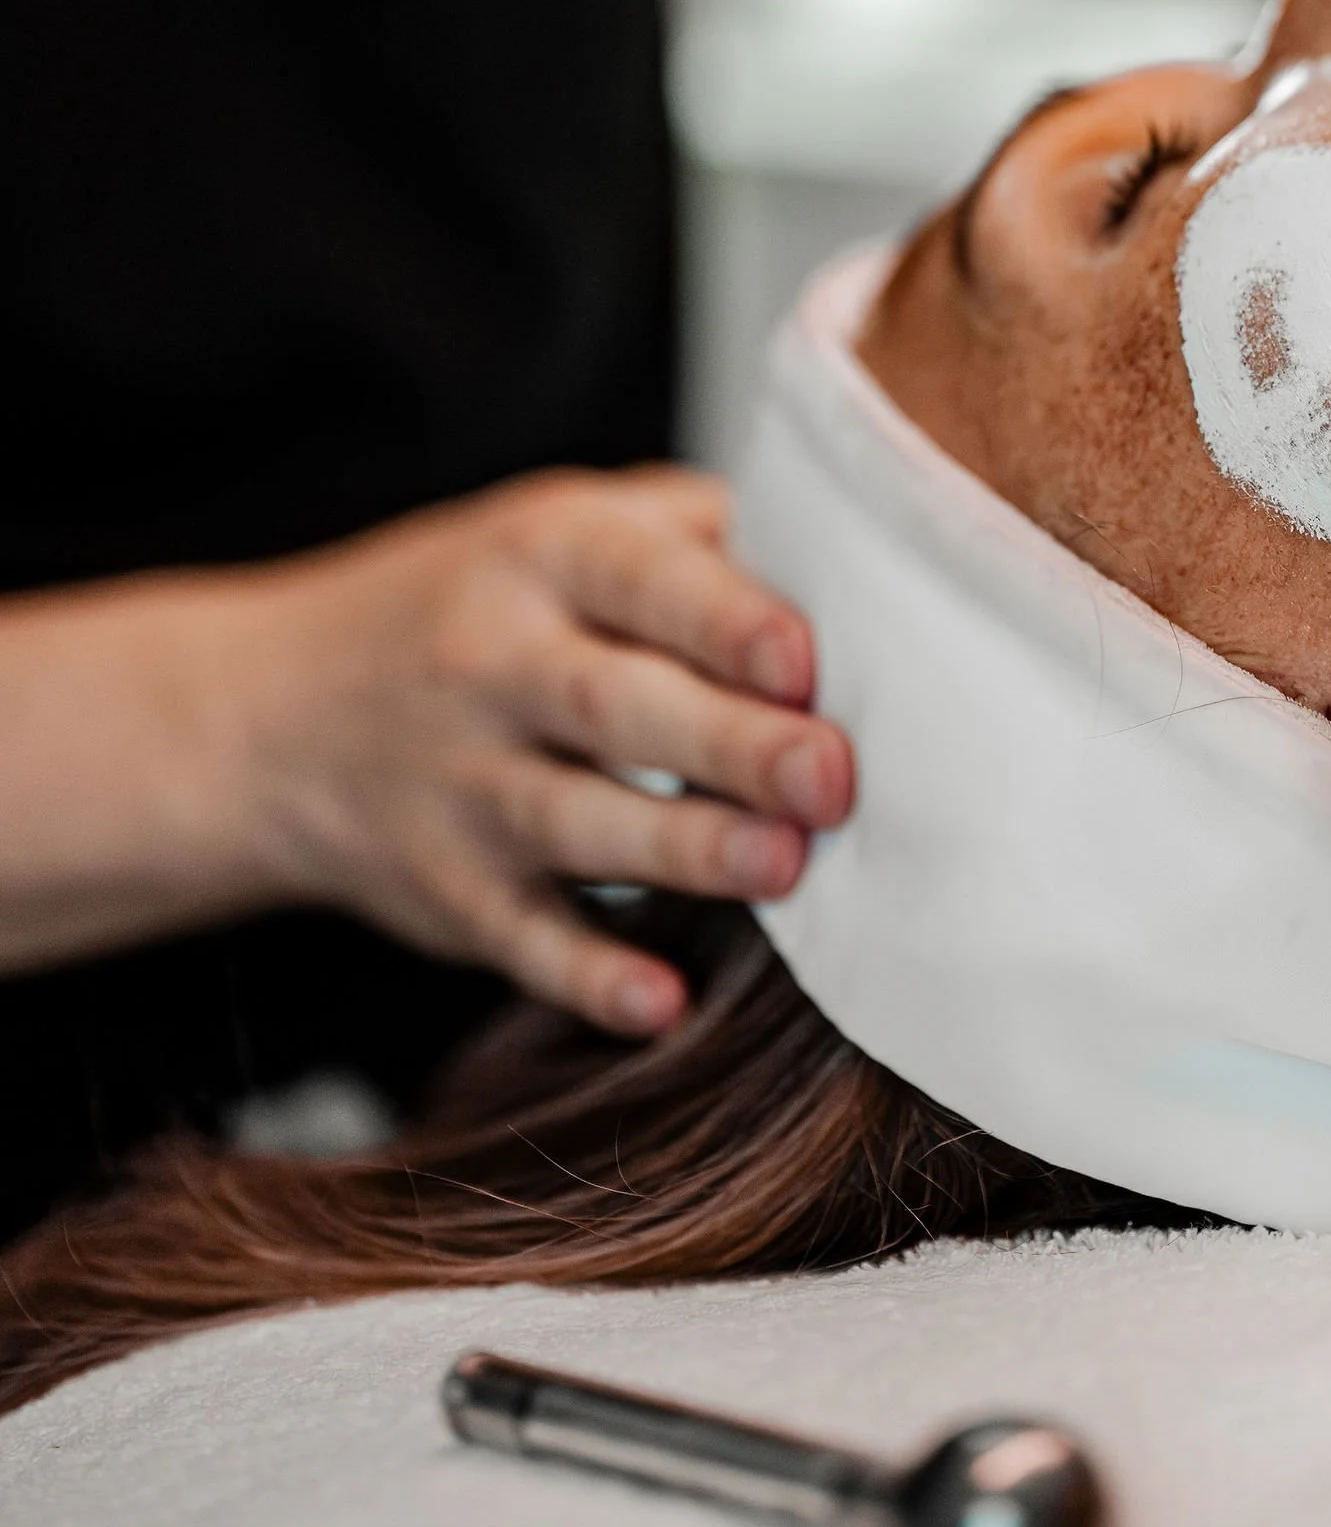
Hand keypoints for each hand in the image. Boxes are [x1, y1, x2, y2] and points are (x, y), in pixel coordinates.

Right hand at [227, 466, 850, 1036]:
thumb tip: (863, 568)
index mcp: (542, 554)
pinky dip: (588, 975)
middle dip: (727, 742)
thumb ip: (700, 538)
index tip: (804, 657)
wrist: (272, 712)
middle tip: (832, 775)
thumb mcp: (566, 526)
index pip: (638, 579)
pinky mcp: (447, 892)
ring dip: (680, 850)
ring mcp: (461, 783)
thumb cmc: (483, 602)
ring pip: (573, 823)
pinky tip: (662, 1000)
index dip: (721, 617)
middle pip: (615, 704)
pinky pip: (520, 940)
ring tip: (784, 867)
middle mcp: (493, 664)